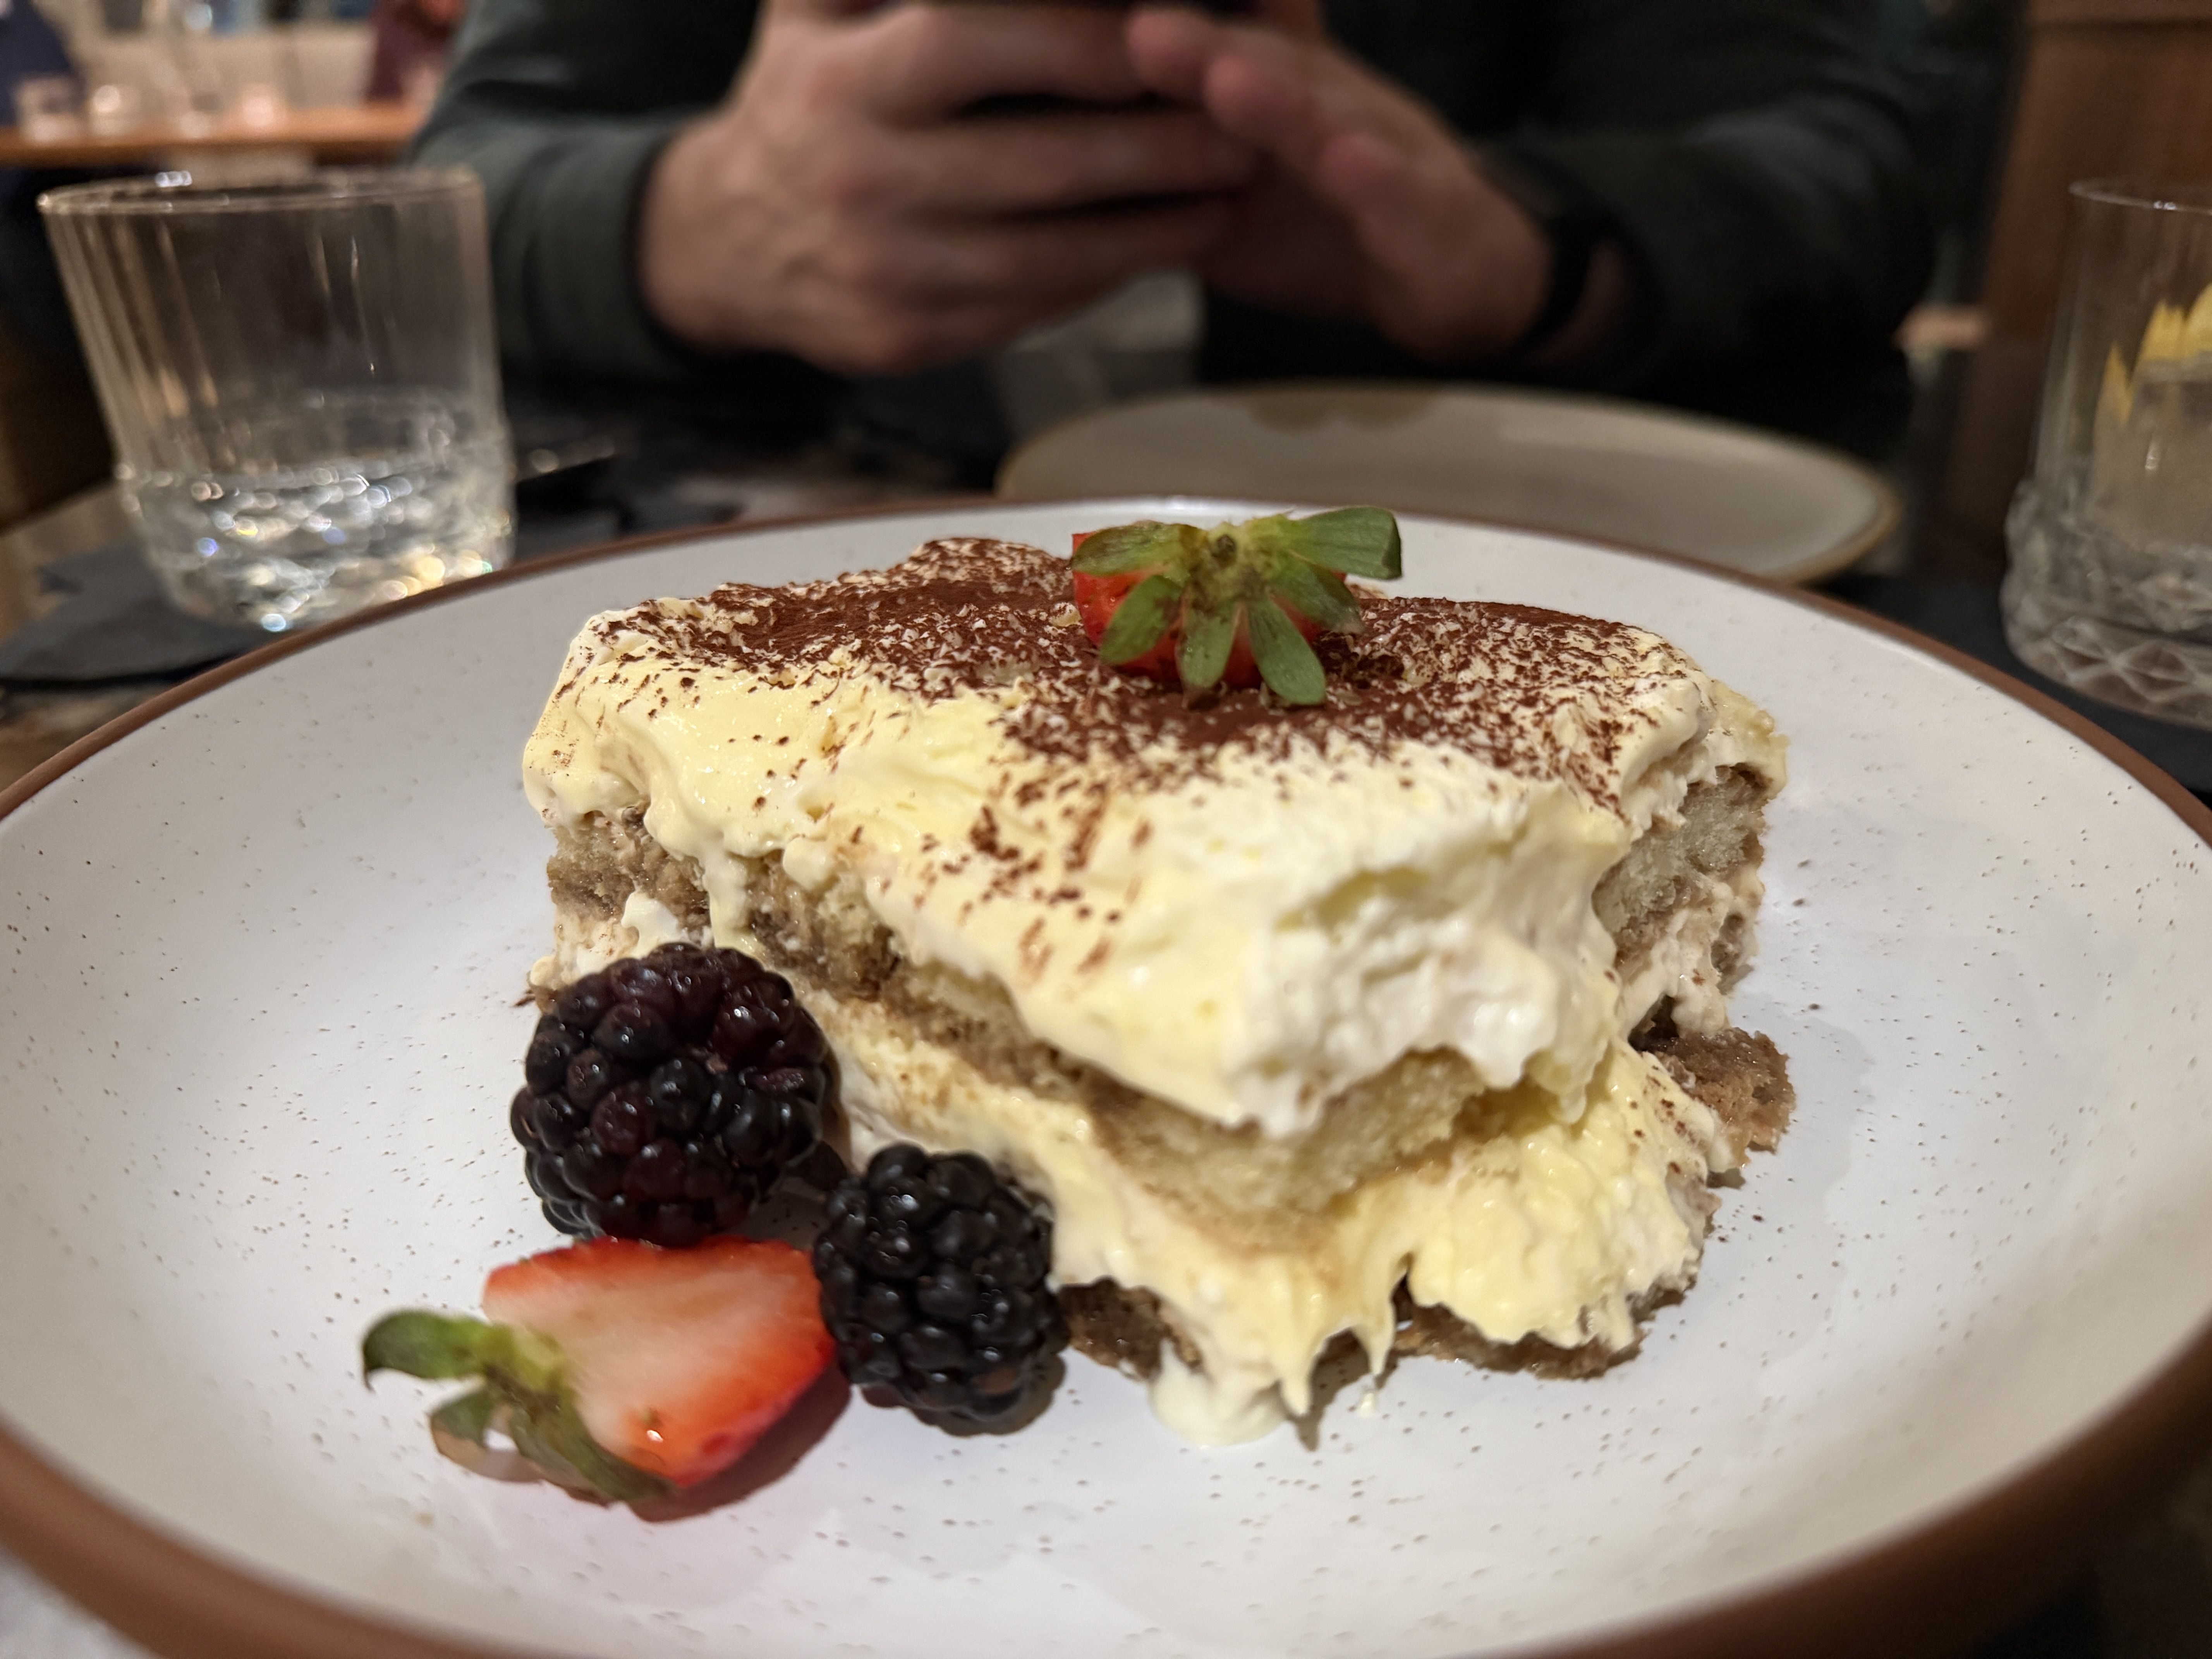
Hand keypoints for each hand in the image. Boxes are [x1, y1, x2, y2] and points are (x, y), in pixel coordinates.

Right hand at [638, 0, 1256, 375]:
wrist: (726, 240)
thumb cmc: (807, 96)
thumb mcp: (816, 7)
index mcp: (850, 80)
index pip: (991, 46)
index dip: (1097, 42)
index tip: (1180, 34)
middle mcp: (863, 177)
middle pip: (1045, 162)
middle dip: (1161, 144)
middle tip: (1245, 124)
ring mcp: (887, 270)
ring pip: (1052, 255)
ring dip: (1156, 227)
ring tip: (1228, 190)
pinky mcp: (907, 340)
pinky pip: (1030, 310)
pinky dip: (1105, 280)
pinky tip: (1161, 247)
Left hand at [1125, 2, 1580, 363]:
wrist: (1467, 279)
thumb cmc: (1339, 232)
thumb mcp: (1237, 200)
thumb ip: (1170, 173)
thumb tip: (1075, 155)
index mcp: (1287, 97)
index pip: (1229, 51)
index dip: (1186, 37)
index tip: (1109, 25)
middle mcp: (1338, 107)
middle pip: (1271, 70)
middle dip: (1206, 46)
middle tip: (1141, 30)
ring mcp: (1392, 154)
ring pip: (1334, 121)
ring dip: (1280, 99)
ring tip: (1223, 79)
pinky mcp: (1436, 215)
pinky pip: (1403, 196)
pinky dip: (1375, 177)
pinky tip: (1343, 159)